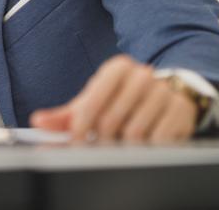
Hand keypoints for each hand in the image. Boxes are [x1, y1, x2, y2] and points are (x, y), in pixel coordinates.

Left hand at [29, 54, 197, 142]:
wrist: (169, 94)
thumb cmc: (123, 99)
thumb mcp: (95, 101)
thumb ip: (65, 114)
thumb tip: (38, 122)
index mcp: (117, 68)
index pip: (91, 102)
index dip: (80, 127)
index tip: (76, 141)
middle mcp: (142, 75)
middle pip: (110, 121)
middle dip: (101, 140)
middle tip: (100, 146)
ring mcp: (163, 93)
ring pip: (134, 134)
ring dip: (124, 147)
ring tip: (122, 144)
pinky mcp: (180, 111)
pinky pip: (158, 141)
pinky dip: (147, 149)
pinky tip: (144, 144)